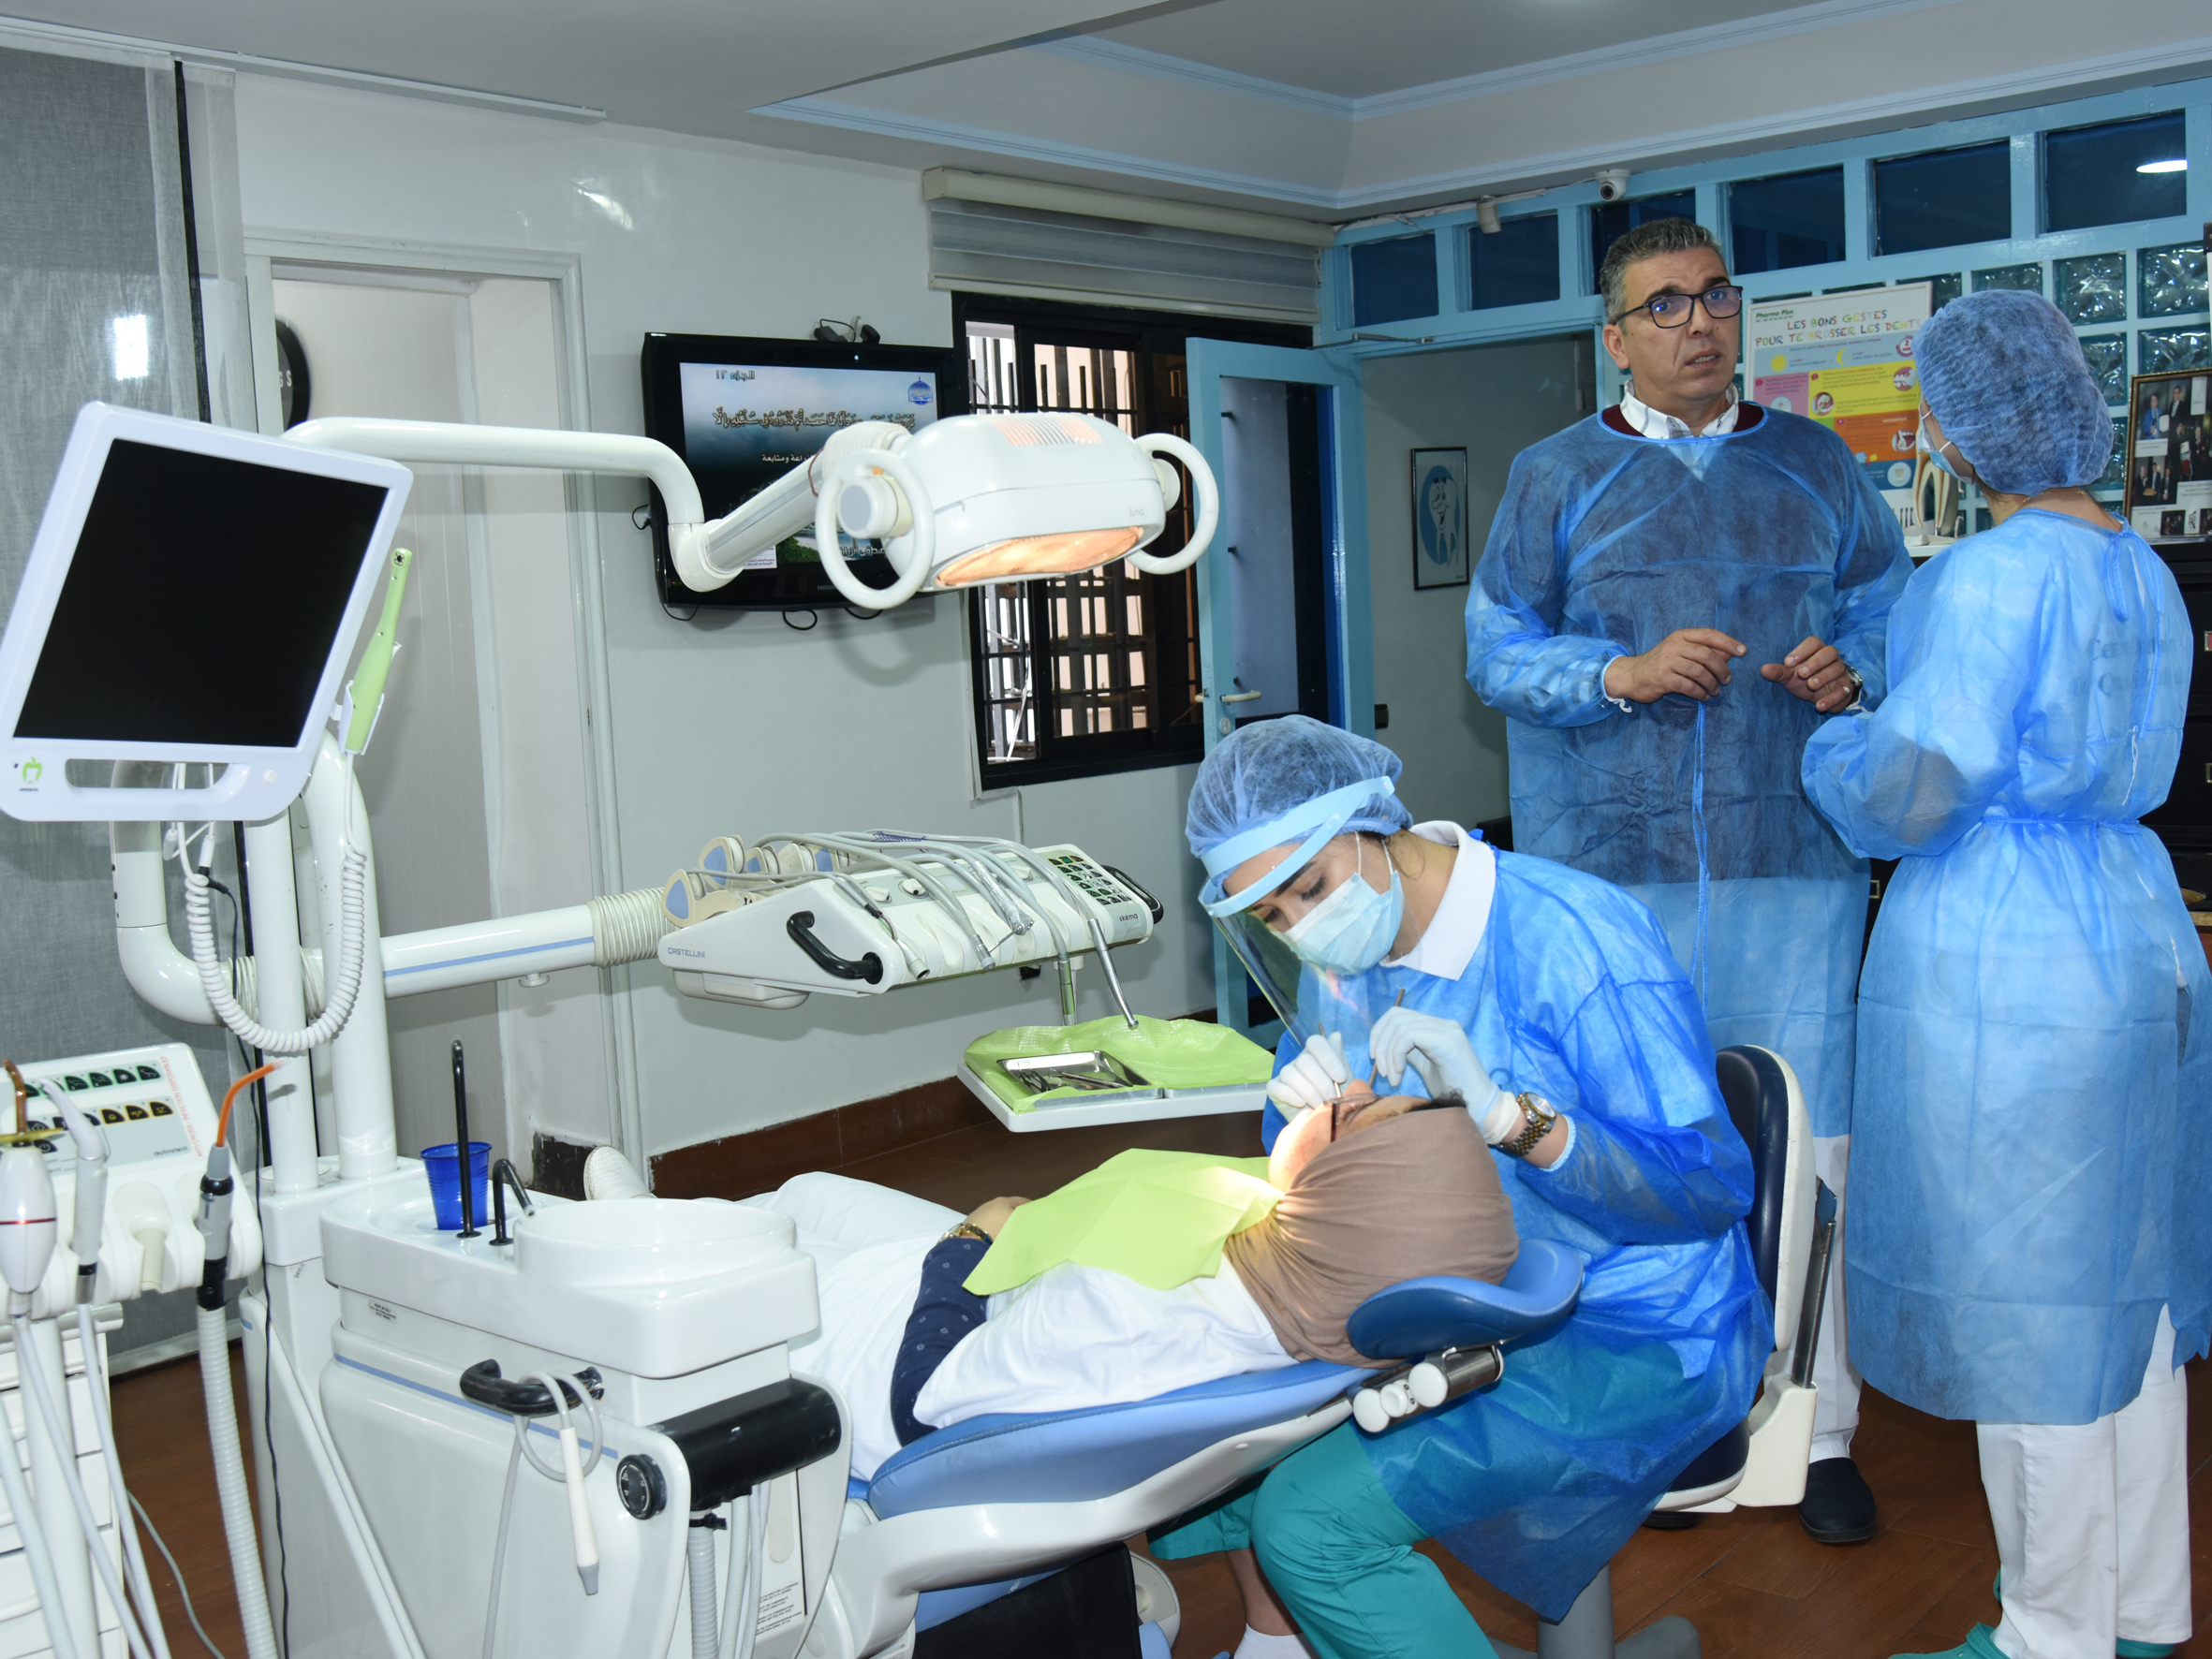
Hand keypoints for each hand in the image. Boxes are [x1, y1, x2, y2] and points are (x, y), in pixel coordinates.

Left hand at [964, 1196, 1029, 1238]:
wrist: (972, 1242)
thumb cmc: (1000, 1229)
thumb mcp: (1018, 1222)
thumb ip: (1026, 1219)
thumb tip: (1031, 1220)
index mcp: (1003, 1200)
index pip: (1021, 1200)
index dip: (1030, 1207)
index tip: (1037, 1215)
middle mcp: (990, 1204)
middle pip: (1007, 1209)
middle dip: (1016, 1216)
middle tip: (1025, 1226)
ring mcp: (979, 1215)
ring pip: (996, 1218)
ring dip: (1003, 1224)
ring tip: (1010, 1235)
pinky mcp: (970, 1226)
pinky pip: (987, 1227)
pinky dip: (992, 1231)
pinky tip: (995, 1239)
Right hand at [1266, 1032, 1351, 1117]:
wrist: (1325, 1124)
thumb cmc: (1336, 1100)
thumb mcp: (1345, 1080)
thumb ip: (1339, 1058)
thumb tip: (1336, 1035)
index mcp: (1316, 1054)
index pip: (1315, 1042)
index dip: (1328, 1058)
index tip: (1341, 1078)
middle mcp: (1299, 1061)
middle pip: (1304, 1060)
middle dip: (1321, 1081)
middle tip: (1332, 1098)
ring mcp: (1285, 1074)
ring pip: (1290, 1073)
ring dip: (1307, 1091)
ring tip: (1319, 1105)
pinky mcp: (1274, 1089)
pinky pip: (1276, 1087)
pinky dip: (1289, 1095)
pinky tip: (1301, 1104)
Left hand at [1368, 1008, 1489, 1104]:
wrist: (1478, 1105)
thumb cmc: (1454, 1091)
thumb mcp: (1424, 1066)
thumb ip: (1409, 1052)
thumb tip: (1383, 1047)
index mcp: (1436, 1027)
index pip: (1398, 1014)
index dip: (1379, 1033)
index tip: (1375, 1058)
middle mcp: (1442, 1023)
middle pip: (1395, 1016)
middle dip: (1380, 1042)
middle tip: (1381, 1070)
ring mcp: (1446, 1029)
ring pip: (1399, 1026)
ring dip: (1387, 1054)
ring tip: (1392, 1078)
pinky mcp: (1446, 1039)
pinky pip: (1408, 1036)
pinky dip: (1396, 1055)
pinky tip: (1399, 1075)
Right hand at [1603, 628, 1745, 702]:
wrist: (1631, 675)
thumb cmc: (1660, 664)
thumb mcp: (1680, 652)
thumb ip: (1702, 652)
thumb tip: (1729, 655)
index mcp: (1680, 636)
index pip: (1709, 635)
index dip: (1728, 642)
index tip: (1743, 652)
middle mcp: (1674, 646)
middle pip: (1707, 655)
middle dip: (1722, 669)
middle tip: (1727, 680)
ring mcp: (1667, 662)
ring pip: (1699, 672)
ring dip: (1712, 684)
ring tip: (1714, 691)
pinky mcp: (1663, 679)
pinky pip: (1689, 686)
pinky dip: (1700, 693)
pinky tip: (1703, 696)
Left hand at [1759, 635, 1857, 711]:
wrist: (1822, 697)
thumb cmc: (1805, 680)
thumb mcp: (1790, 676)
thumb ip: (1779, 672)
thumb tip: (1763, 669)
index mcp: (1816, 650)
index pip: (1813, 642)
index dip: (1802, 650)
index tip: (1788, 662)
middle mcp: (1831, 658)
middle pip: (1829, 652)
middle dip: (1815, 662)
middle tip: (1802, 673)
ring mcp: (1840, 672)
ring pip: (1837, 669)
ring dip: (1823, 677)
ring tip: (1811, 685)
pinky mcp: (1845, 687)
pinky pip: (1842, 690)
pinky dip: (1831, 698)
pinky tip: (1819, 705)